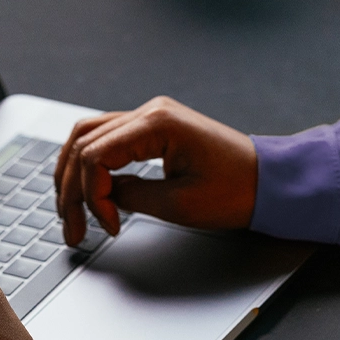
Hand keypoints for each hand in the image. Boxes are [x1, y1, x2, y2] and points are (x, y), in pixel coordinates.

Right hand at [55, 96, 257, 245]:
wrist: (269, 182)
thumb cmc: (237, 190)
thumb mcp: (180, 204)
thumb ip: (131, 197)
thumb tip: (101, 197)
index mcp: (157, 124)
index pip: (95, 156)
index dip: (91, 195)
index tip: (107, 226)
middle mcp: (149, 112)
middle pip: (82, 143)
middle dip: (70, 188)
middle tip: (71, 226)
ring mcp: (149, 117)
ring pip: (87, 138)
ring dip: (72, 175)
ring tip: (70, 209)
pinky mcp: (152, 129)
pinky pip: (105, 141)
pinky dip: (90, 167)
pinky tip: (87, 190)